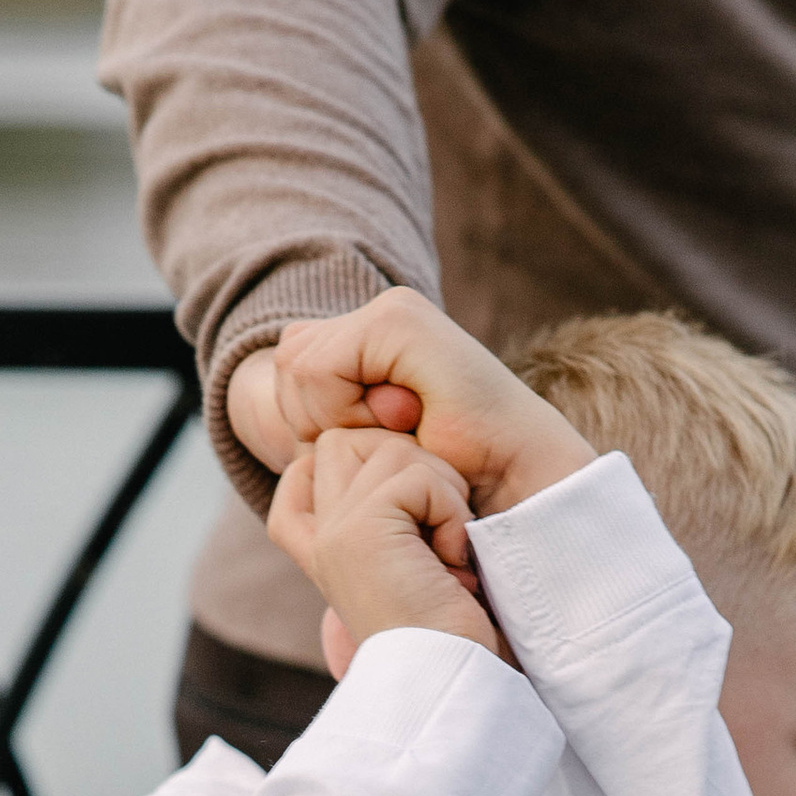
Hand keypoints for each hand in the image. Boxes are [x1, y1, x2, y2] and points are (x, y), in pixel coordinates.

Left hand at [237, 288, 592, 510]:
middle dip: (318, 420)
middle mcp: (382, 313)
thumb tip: (282, 388)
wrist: (513, 485)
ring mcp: (391, 310)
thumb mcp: (373, 450)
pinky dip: (345, 412)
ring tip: (399, 431)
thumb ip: (330, 415)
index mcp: (375, 337)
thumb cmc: (452, 482)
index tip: (378, 442)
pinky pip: (317, 371)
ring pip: (296, 367)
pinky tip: (400, 423)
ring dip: (335, 420)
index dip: (312, 422)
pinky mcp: (396, 321)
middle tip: (389, 437)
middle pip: (286, 363)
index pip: (290, 367)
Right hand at [267, 422, 501, 662]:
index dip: (365, 460)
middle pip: (347, 438)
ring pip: (391, 449)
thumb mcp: (405, 560)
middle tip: (436, 526)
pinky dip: (450, 512)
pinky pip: (417, 476)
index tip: (410, 513)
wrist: (445, 681)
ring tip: (446, 552)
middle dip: (408, 465)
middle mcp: (315, 534)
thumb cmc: (444, 628)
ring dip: (441, 492)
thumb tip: (404, 447)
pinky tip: (450, 562)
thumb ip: (388, 511)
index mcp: (314, 544)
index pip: (310, 460)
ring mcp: (332, 530)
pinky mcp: (360, 528)